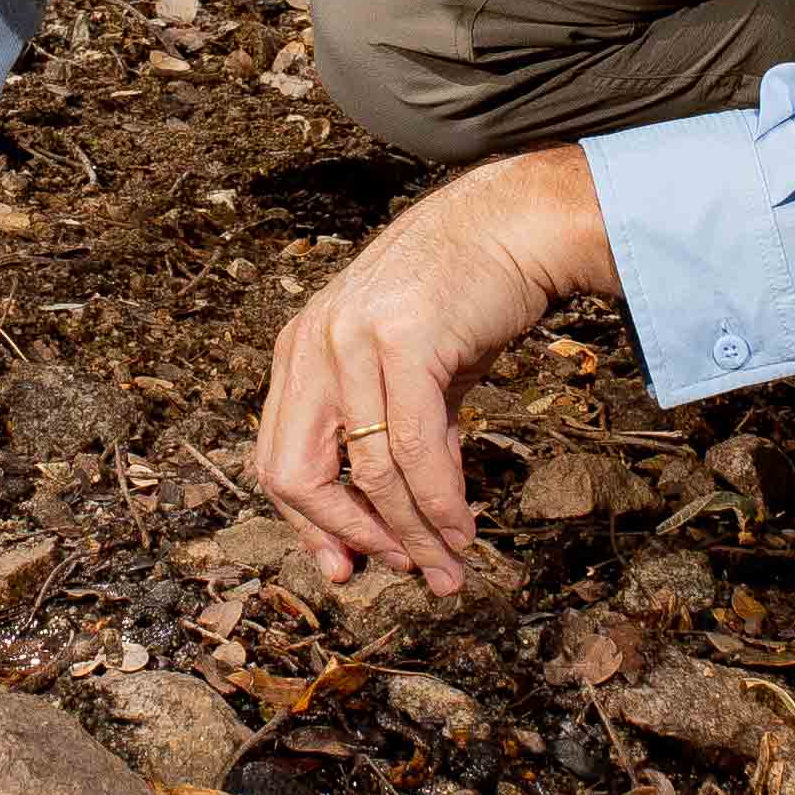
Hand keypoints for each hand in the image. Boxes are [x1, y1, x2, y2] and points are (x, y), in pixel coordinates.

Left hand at [250, 147, 617, 596]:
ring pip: (368, 472)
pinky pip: (414, 450)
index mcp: (300, 349)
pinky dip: (441, 502)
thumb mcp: (409, 369)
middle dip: (348, 535)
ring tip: (449, 567)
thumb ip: (391, 432)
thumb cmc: (465, 296)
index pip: (279, 458)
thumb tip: (402, 517)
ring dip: (413, 532)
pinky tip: (464, 526)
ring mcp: (351, 339)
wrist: (516, 224)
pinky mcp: (402, 342)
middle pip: (297, 473)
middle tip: (399, 569)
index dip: (310, 523)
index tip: (346, 564)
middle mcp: (312, 342)